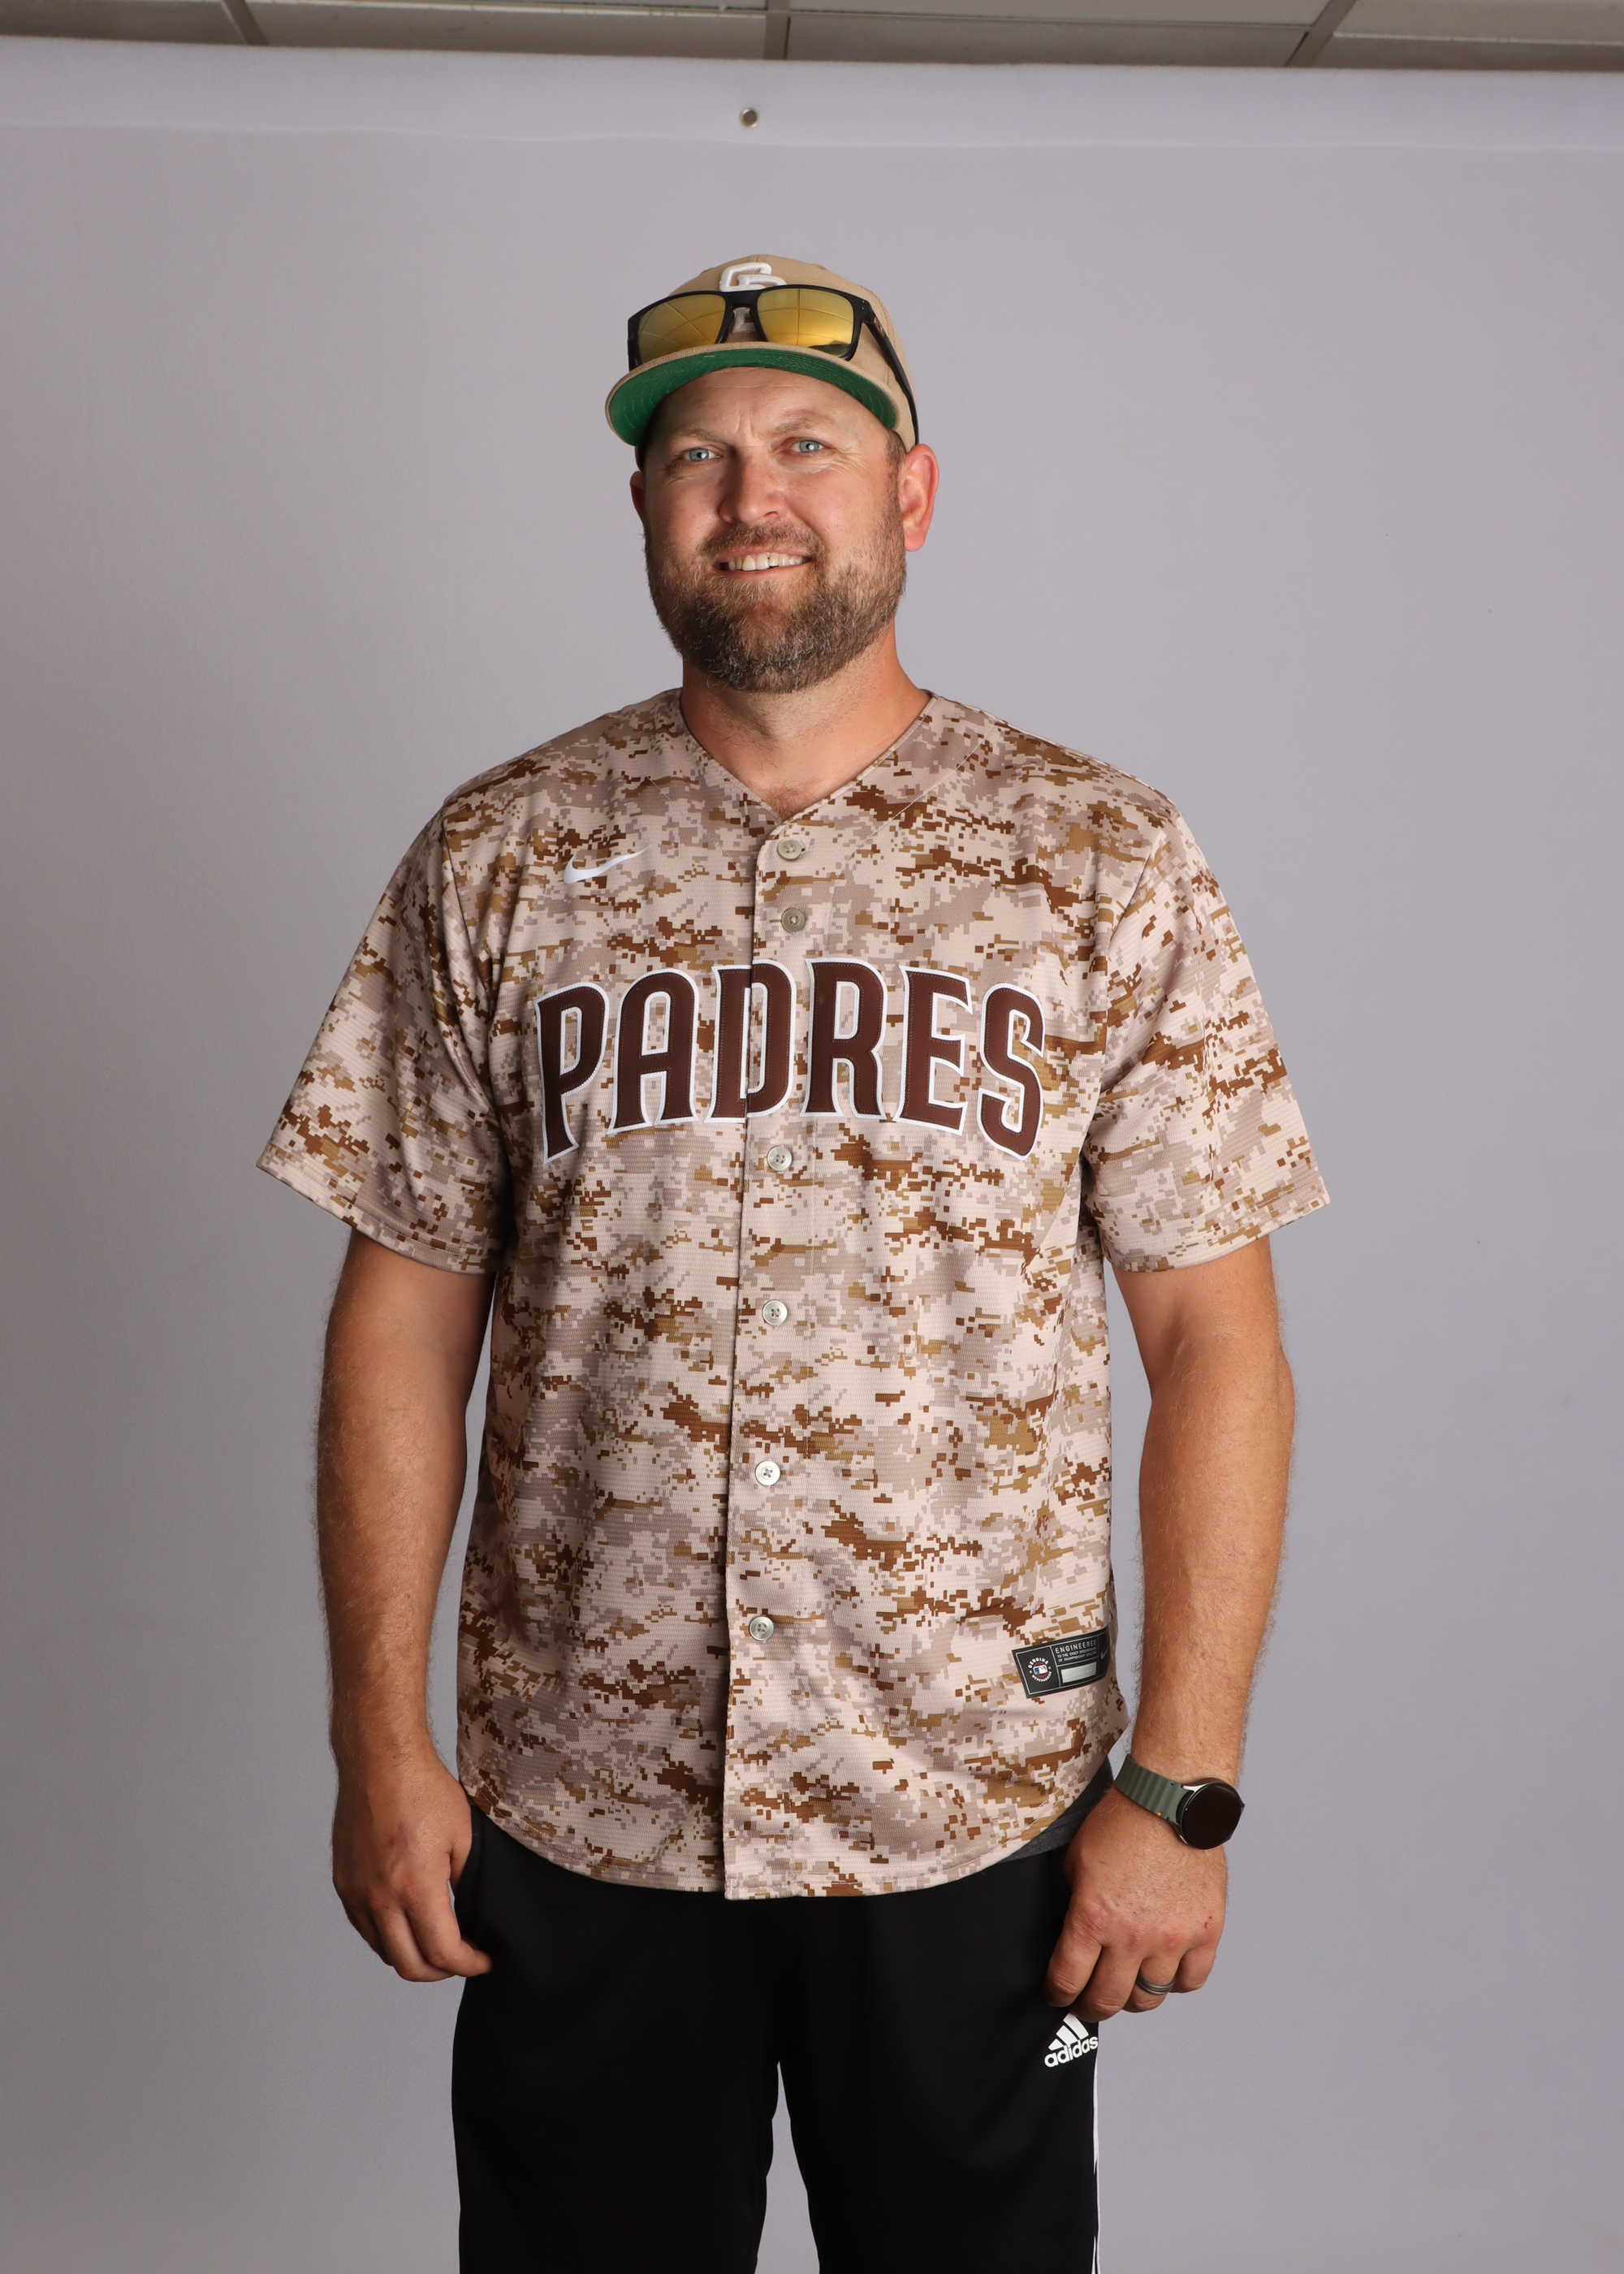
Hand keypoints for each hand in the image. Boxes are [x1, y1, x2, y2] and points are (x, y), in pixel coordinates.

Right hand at [331, 1747, 492, 1982]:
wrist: (380, 1759)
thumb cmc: (423, 1789)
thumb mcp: (464, 1835)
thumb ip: (468, 1882)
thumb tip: (474, 1916)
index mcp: (416, 1886)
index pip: (442, 1952)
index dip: (469, 1965)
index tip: (484, 1960)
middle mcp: (380, 1897)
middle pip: (409, 1966)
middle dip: (441, 1971)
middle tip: (462, 1959)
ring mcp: (356, 1892)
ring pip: (383, 1950)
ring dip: (412, 1956)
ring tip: (436, 1941)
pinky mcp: (343, 1882)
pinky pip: (364, 1927)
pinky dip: (387, 1936)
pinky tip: (407, 1921)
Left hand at [1043, 1789, 1224, 2021]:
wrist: (1170, 1798)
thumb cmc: (1121, 1822)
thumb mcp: (1076, 1861)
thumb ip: (1073, 1903)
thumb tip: (1070, 1934)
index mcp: (1093, 1918)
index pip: (1068, 1980)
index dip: (1057, 1993)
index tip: (1057, 1994)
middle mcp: (1132, 1936)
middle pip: (1108, 2000)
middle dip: (1090, 2006)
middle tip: (1088, 2002)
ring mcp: (1172, 1938)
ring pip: (1149, 1997)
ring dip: (1133, 1996)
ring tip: (1127, 1986)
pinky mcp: (1205, 1932)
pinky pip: (1190, 1980)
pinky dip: (1175, 1981)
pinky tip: (1164, 1969)